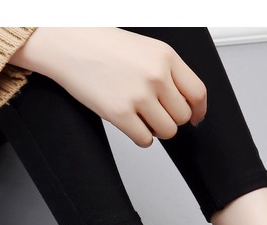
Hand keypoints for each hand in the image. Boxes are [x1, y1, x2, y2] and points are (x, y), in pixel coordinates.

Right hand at [9, 28, 206, 146]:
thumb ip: (168, 72)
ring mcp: (139, 95)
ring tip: (141, 117)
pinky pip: (145, 139)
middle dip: (171, 118)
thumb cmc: (102, 45)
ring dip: (157, 129)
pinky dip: (141, 137)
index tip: (196, 117)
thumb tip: (187, 103)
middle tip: (156, 112)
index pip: (198, 93)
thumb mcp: (145, 49)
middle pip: (182, 116)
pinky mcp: (120, 113)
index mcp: (166, 57)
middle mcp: (156, 76)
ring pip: (167, 131)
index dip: (198, 110)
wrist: (68, 43)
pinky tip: (131, 124)